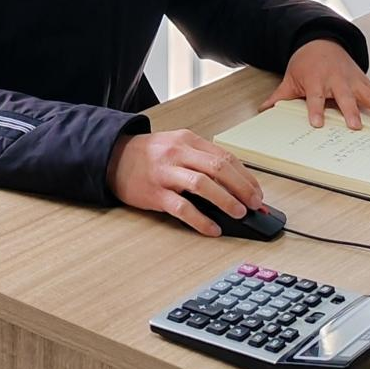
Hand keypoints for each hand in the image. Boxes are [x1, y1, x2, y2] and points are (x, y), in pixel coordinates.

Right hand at [107, 130, 263, 236]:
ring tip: (238, 214)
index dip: (246, 176)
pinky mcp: (155, 193)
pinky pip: (182, 208)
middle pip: (219, 168)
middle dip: (242, 188)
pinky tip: (212, 228)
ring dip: (226, 201)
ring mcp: (166, 173)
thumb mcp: (176, 146)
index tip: (257, 192)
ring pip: (203, 185)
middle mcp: (178, 153)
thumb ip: (201, 160)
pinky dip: (201, 220)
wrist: (113, 158)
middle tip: (254, 204)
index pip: (225, 157)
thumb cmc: (148, 155)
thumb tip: (233, 185)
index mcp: (187, 140)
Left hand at [259, 39, 369, 129]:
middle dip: (351, 112)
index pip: (314, 98)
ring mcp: (354, 81)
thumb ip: (279, 97)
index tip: (316, 124)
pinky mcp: (366, 82)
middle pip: (345, 98)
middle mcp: (337, 81)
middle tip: (356, 126)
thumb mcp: (290, 78)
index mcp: (316, 81)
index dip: (315, 110)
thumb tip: (263, 111)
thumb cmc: (305, 63)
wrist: (321, 42)